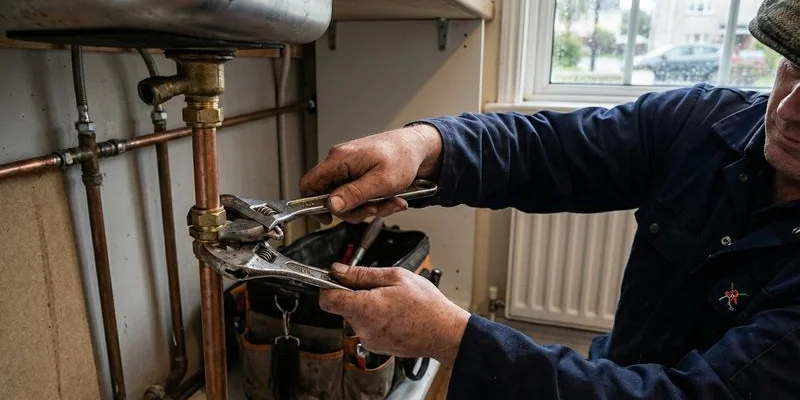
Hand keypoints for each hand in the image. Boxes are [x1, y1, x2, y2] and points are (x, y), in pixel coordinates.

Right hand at [300, 124, 442, 222]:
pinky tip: (390, 199)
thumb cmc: (403, 157)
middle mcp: (341, 162)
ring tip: (389, 202)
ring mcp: (350, 169)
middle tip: (374, 208)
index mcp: (340, 159)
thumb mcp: (380, 181)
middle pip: (331, 197)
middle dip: (354, 210)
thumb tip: (332, 205)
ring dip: (369, 207)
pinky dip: (374, 201)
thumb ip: (354, 194)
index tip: (326, 219)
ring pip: (348, 200)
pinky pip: (359, 195)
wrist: (418, 148)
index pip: (309, 183)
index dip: (312, 204)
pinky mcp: (359, 174)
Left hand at [320, 263, 469, 367]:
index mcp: (365, 308)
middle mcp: (362, 328)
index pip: (327, 300)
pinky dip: (376, 319)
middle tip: (379, 287)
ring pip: (356, 316)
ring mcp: (369, 340)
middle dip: (355, 294)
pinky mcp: (376, 346)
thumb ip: (362, 274)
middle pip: (343, 307)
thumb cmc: (426, 305)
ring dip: (367, 307)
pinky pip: (367, 327)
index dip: (327, 286)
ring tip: (392, 302)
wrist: (444, 332)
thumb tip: (338, 270)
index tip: (334, 279)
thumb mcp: (395, 277)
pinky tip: (395, 314)